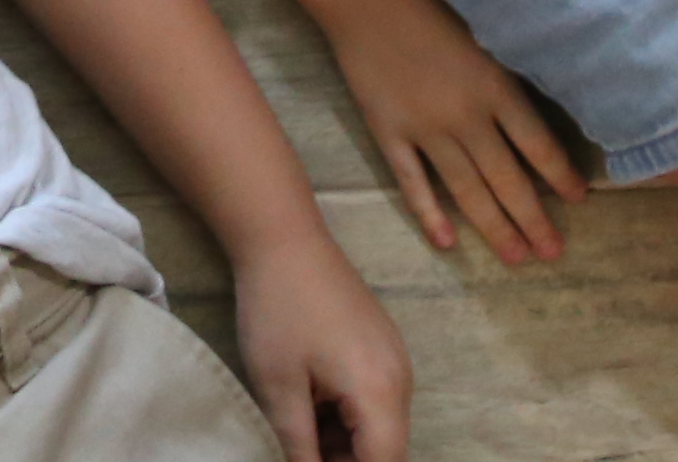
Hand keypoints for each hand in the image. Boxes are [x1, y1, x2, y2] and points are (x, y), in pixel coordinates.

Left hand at [236, 224, 416, 461]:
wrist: (284, 237)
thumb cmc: (277, 310)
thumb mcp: (278, 388)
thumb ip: (298, 446)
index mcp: (381, 392)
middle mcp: (401, 379)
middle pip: (385, 448)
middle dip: (344, 460)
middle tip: (295, 449)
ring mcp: (395, 360)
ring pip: (378, 426)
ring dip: (343, 441)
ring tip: (294, 426)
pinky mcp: (382, 347)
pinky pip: (374, 400)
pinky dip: (345, 414)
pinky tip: (306, 401)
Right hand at [318, 0, 582, 264]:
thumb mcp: (485, 28)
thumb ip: (509, 71)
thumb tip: (548, 103)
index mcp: (494, 85)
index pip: (538, 144)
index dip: (560, 176)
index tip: (579, 201)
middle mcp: (465, 115)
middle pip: (506, 178)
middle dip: (532, 219)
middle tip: (552, 253)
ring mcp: (424, 128)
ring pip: (466, 189)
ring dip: (493, 227)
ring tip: (516, 258)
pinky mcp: (388, 133)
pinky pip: (412, 182)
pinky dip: (429, 214)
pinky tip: (447, 242)